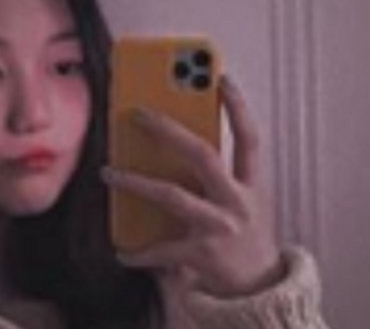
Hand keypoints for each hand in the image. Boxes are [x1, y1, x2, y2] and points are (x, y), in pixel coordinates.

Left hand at [101, 76, 282, 297]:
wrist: (262, 291)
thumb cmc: (245, 240)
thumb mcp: (243, 204)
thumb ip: (218, 179)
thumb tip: (173, 149)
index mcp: (251, 186)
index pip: (249, 139)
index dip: (237, 107)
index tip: (219, 78)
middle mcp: (238, 201)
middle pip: (203, 155)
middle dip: (169, 131)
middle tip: (138, 114)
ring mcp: (220, 227)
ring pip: (172, 195)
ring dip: (135, 182)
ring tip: (107, 171)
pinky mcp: (202, 254)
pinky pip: (161, 248)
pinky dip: (138, 251)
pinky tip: (122, 251)